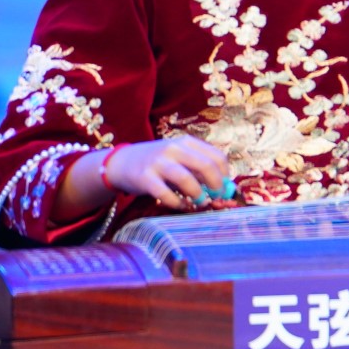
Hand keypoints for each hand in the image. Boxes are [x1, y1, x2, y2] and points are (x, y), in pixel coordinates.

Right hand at [103, 136, 233, 209]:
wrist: (122, 162)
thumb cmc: (159, 163)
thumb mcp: (180, 158)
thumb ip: (199, 169)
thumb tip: (225, 188)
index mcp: (187, 142)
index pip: (216, 156)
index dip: (225, 174)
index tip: (226, 187)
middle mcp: (174, 148)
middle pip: (205, 165)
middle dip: (216, 184)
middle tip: (217, 197)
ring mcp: (158, 162)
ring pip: (186, 179)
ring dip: (198, 194)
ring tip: (200, 202)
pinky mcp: (144, 178)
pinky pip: (165, 193)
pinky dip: (177, 203)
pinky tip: (181, 206)